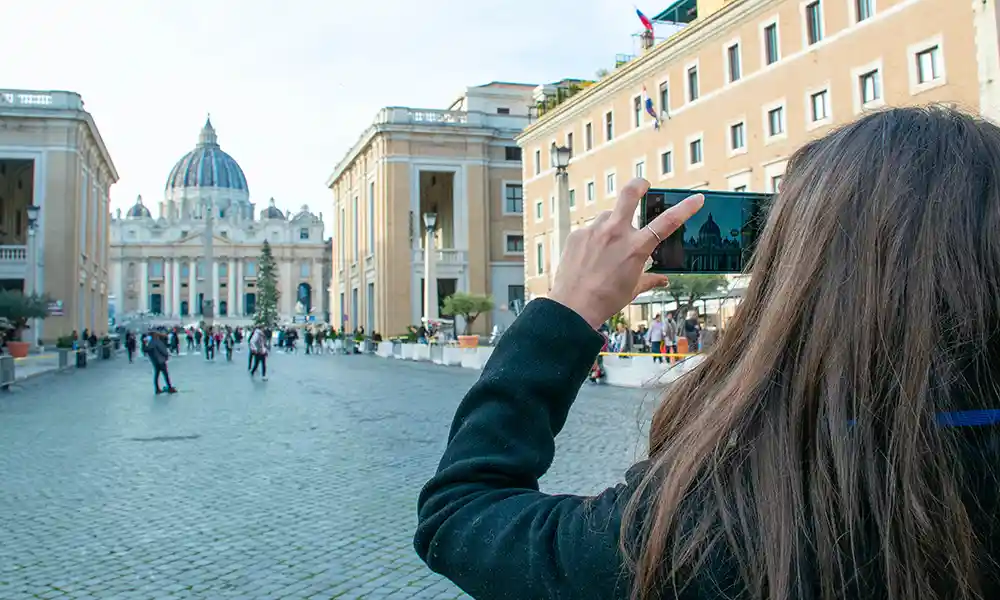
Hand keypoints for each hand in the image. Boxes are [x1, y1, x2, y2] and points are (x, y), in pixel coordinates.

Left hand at [549, 178, 702, 328]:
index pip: (667, 222)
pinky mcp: (577, 234)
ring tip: (606, 248)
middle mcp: (616, 233)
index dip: (685, 208)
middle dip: (639, 185)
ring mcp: (594, 231)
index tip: (696, 198)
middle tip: (643, 185)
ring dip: (612, 225)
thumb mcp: (633, 289)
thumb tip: (663, 279)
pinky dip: (593, 240)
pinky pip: (590, 230)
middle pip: (630, 193)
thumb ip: (649, 279)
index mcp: (636, 247)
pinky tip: (589, 257)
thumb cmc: (605, 300)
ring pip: (608, 216)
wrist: (573, 307)